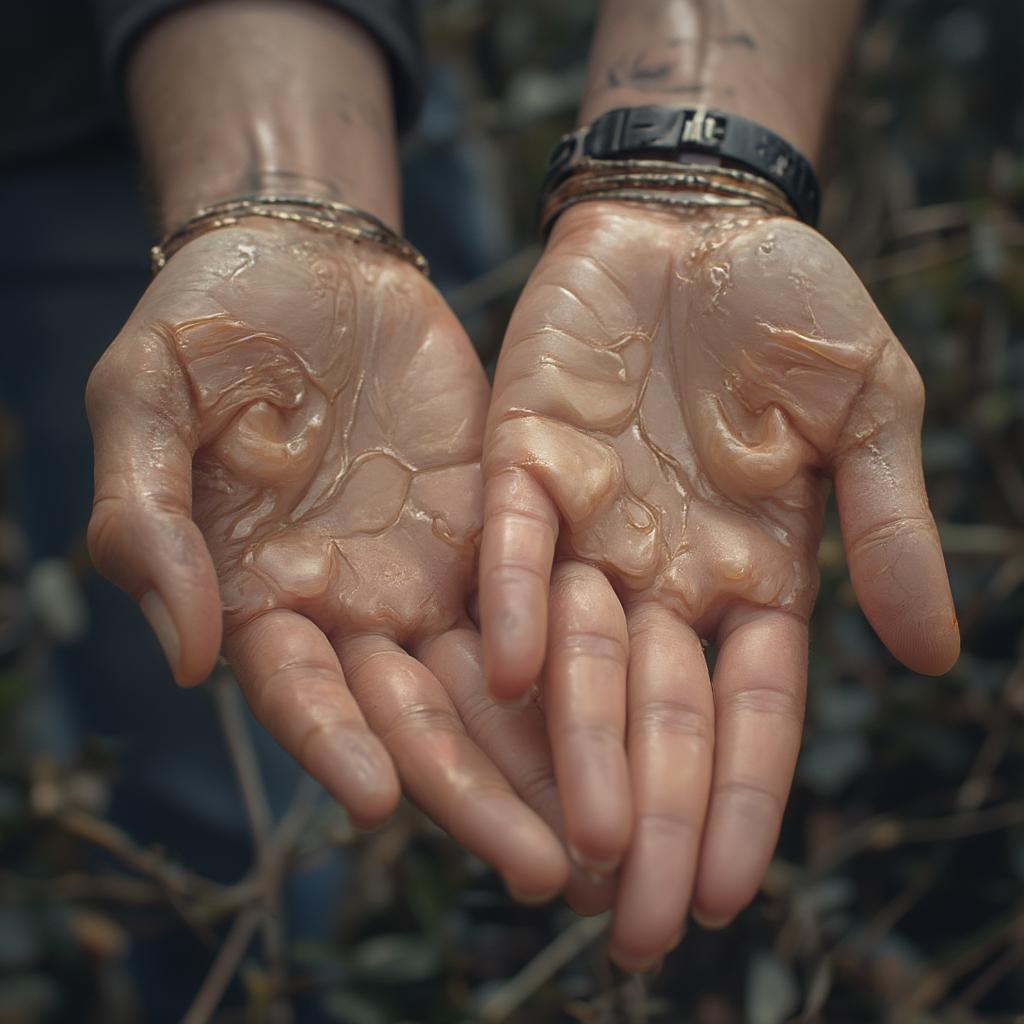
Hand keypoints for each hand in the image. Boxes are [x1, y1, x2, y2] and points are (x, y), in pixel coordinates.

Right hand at [85, 222, 577, 900]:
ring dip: (549, 761)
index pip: (300, 688)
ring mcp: (432, 569)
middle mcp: (355, 603)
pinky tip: (639, 720)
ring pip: (497, 685)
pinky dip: (586, 663)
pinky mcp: (498, 524)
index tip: (378, 800)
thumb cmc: (210, 322)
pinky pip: (548, 603)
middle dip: (475, 793)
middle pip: (417, 717)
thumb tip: (192, 655)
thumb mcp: (148, 401)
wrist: (311, 259)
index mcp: (262, 589)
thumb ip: (145, 522)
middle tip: (547, 871)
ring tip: (614, 838)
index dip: (332, 742)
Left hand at [479, 202, 959, 965]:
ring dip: (577, 745)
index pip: (748, 709)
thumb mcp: (869, 409)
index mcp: (748, 569)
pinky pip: (509, 545)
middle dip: (654, 816)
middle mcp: (660, 568)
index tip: (733, 891)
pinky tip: (502, 675)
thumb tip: (938, 658)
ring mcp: (587, 521)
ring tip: (580, 846)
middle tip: (639, 929)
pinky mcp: (523, 459)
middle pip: (658, 712)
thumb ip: (889, 526)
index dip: (743, 798)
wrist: (700, 220)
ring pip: (574, 654)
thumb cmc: (790, 307)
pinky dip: (507, 603)